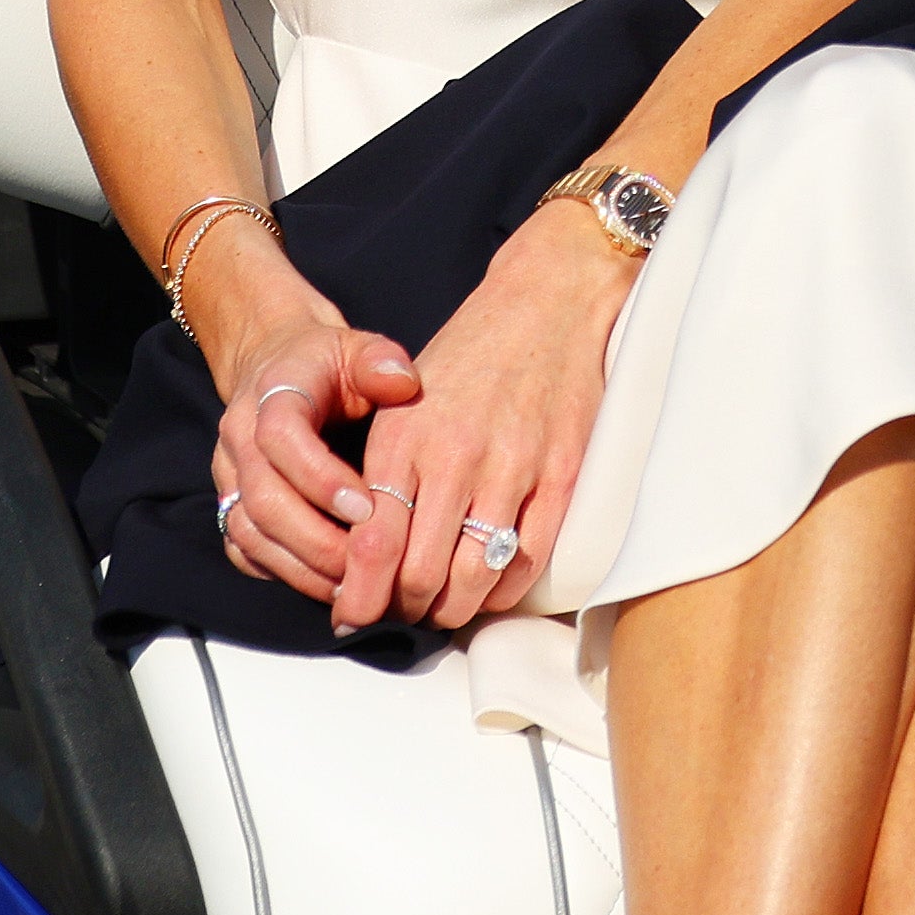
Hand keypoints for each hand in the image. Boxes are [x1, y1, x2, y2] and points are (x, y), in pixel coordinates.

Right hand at [208, 303, 431, 614]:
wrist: (278, 367)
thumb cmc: (328, 365)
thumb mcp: (358, 348)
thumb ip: (380, 361)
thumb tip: (402, 381)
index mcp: (270, 394)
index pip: (279, 438)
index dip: (319, 478)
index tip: (366, 507)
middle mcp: (238, 438)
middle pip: (262, 499)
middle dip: (316, 538)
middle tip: (367, 562)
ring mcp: (229, 477)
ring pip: (249, 533)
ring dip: (302, 565)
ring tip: (354, 583)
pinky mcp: (232, 507)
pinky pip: (246, 551)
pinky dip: (285, 573)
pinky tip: (330, 585)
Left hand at [336, 205, 642, 632]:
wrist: (549, 301)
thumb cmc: (472, 354)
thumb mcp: (405, 403)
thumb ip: (386, 473)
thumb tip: (364, 553)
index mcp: (404, 437)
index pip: (371, 542)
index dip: (359, 593)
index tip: (353, 613)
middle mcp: (454, 456)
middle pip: (419, 571)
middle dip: (402, 607)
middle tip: (400, 611)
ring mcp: (512, 468)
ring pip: (473, 576)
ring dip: (452, 608)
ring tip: (442, 608)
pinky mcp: (561, 475)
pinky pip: (529, 560)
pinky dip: (505, 590)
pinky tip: (490, 591)